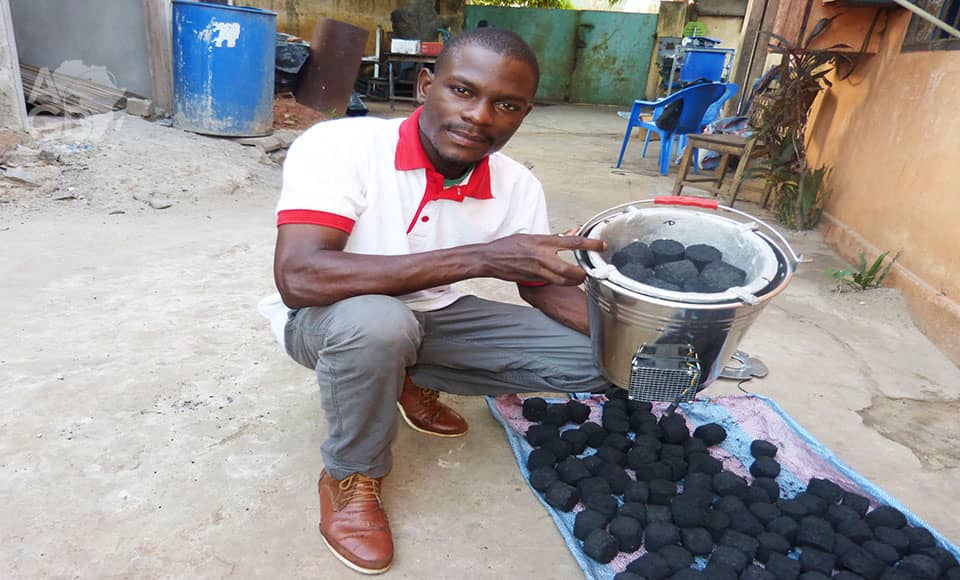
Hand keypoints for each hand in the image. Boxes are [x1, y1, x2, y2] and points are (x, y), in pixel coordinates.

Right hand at [481, 233, 605, 285]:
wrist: (490, 258)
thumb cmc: (509, 246)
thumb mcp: (532, 237)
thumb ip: (554, 237)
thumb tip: (573, 232)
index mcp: (543, 242)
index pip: (572, 243)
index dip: (590, 244)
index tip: (602, 246)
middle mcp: (542, 256)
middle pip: (570, 270)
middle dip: (583, 274)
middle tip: (589, 271)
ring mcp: (538, 270)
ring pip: (563, 280)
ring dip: (574, 281)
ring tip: (580, 278)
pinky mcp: (534, 279)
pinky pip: (552, 282)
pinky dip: (562, 282)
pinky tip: (565, 279)